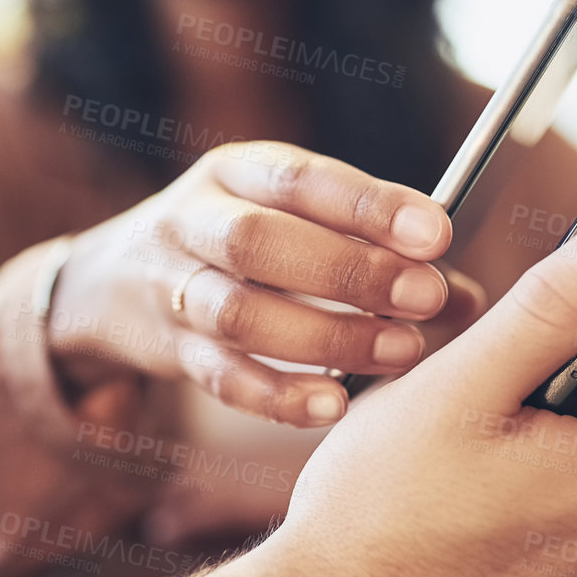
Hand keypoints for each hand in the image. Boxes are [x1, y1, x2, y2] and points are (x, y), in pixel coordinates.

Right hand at [47, 141, 479, 426]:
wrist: (107, 282)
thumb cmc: (235, 241)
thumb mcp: (288, 217)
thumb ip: (372, 248)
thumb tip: (469, 298)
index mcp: (235, 170)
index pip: (300, 178)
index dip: (368, 204)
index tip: (437, 234)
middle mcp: (194, 220)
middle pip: (260, 241)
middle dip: (350, 271)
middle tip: (427, 297)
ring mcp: (172, 286)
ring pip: (238, 312)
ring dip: (325, 336)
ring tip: (400, 350)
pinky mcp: (166, 349)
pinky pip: (218, 377)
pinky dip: (277, 395)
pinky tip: (334, 406)